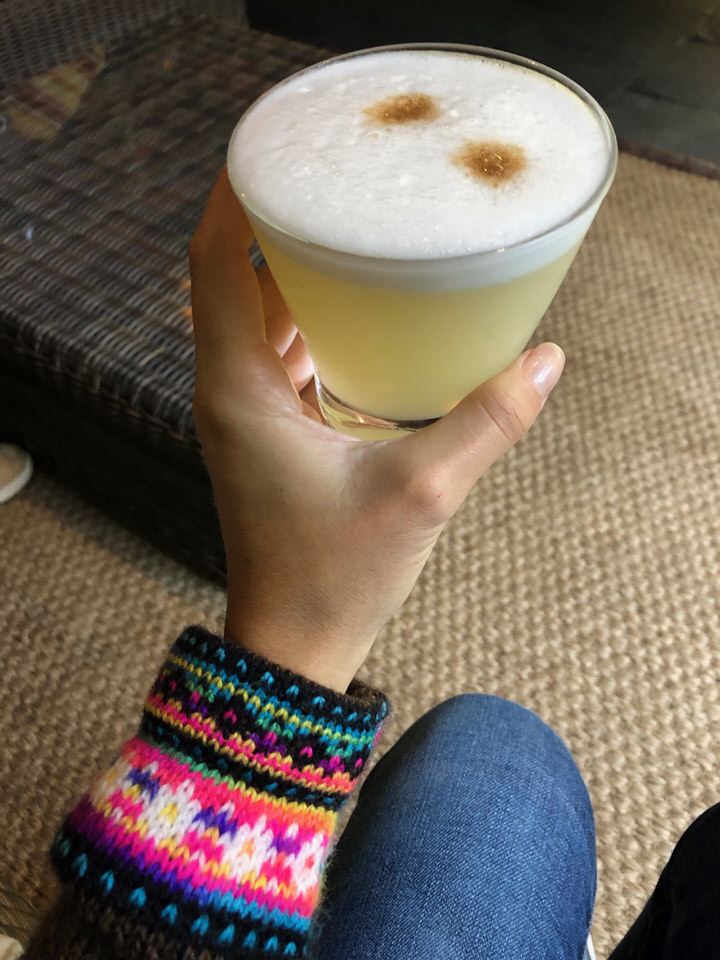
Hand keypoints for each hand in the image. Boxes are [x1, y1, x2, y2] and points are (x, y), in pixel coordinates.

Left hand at [189, 170, 564, 691]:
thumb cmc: (336, 576)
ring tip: (347, 229)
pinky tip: (351, 307)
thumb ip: (485, 423)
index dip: (234, 198)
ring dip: (289, 273)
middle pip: (231, 278)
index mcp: (238, 389)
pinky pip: (273, 353)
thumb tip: (544, 362)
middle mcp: (227, 390)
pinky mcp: (265, 433)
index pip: (213, 263)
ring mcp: (242, 412)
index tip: (274, 151)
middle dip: (273, 224)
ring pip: (252, 316)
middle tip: (333, 182)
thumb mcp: (420, 493)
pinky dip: (302, 320)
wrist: (294, 643)